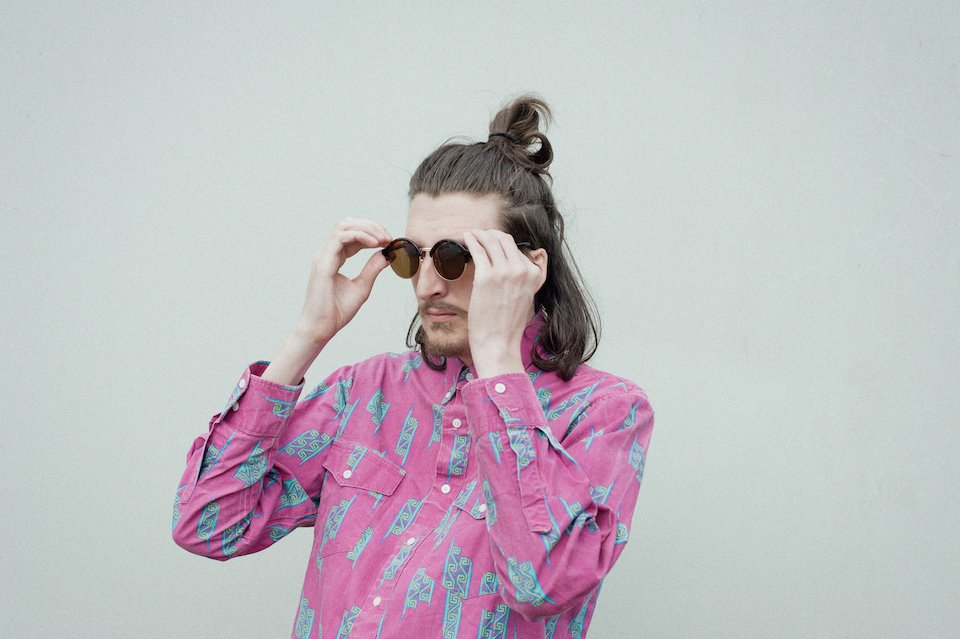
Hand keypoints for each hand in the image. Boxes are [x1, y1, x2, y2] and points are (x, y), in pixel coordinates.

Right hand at [297, 217, 391, 344]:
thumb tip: (386, 254)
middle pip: (348, 224)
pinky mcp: (323, 263)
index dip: (372, 233)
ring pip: (344, 226)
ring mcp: (323, 256)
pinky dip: (359, 236)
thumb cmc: (337, 312)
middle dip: (371, 226)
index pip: (353, 234)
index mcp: (334, 258)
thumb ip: (372, 269)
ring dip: (366, 228)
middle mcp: (327, 253)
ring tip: (383, 238)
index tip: (389, 240)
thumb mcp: (362, 287)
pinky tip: (374, 243)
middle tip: (388, 237)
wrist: (321, 328)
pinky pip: (340, 238)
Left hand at [462, 229, 546, 377]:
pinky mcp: (486, 277)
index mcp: (534, 274)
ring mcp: (504, 272)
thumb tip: (537, 254)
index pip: (517, 248)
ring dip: (479, 234)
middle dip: (491, 234)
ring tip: (471, 234)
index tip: (492, 242)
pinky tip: (466, 237)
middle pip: (505, 239)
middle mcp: (522, 270)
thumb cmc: (509, 324)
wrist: (499, 343)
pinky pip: (478, 249)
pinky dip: (471, 240)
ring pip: (491, 240)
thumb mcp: (529, 297)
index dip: (502, 243)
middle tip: (480, 235)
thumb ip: (533, 276)